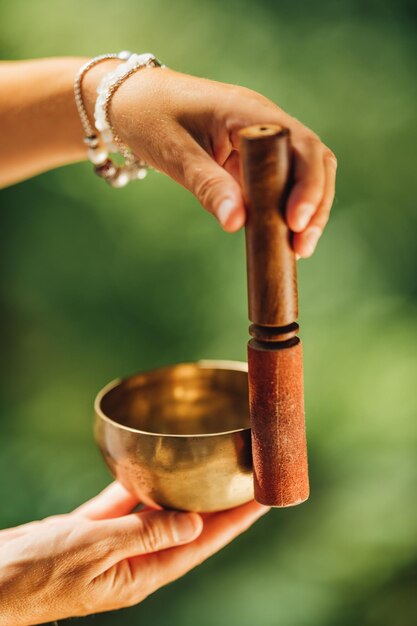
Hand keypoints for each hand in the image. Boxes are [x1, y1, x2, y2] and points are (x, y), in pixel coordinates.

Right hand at [0, 482, 267, 624]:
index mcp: (141, 573)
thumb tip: (194, 525)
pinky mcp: (92, 531)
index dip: (236, 521)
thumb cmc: (36, 573)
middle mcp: (135, 560)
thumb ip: (145, 533)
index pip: (203, 544)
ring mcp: (114, 546)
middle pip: (190, 529)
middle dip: (220, 505)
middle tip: (246, 479)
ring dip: (185, 494)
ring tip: (211, 471)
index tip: (264, 499)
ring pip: (160, 514)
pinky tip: (150, 469)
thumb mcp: (95, 548)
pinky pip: (125, 505)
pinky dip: (140, 488)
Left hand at [108, 67, 336, 256]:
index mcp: (250, 111)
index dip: (307, 184)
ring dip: (307, 209)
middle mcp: (265, 121)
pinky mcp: (251, 156)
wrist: (130, 102)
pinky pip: (279, 181)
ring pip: (303, 172)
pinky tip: (282, 236)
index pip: (301, 145)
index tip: (294, 222)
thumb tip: (236, 225)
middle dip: (315, 204)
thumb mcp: (176, 153)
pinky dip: (285, 208)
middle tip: (302, 246)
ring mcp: (260, 139)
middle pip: (314, 160)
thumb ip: (207, 185)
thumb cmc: (149, 118)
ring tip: (299, 249)